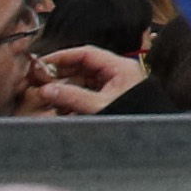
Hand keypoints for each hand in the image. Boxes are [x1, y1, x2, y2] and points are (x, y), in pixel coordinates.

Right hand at [19, 46, 142, 116]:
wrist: (150, 137)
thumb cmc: (133, 116)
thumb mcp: (100, 106)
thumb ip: (73, 97)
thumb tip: (46, 90)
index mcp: (120, 67)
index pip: (87, 53)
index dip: (63, 56)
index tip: (43, 62)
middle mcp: (117, 74)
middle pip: (83, 67)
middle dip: (60, 74)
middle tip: (40, 81)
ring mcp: (114, 86)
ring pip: (83, 82)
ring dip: (65, 88)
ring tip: (48, 96)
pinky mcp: (110, 99)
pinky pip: (87, 94)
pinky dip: (73, 99)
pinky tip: (61, 107)